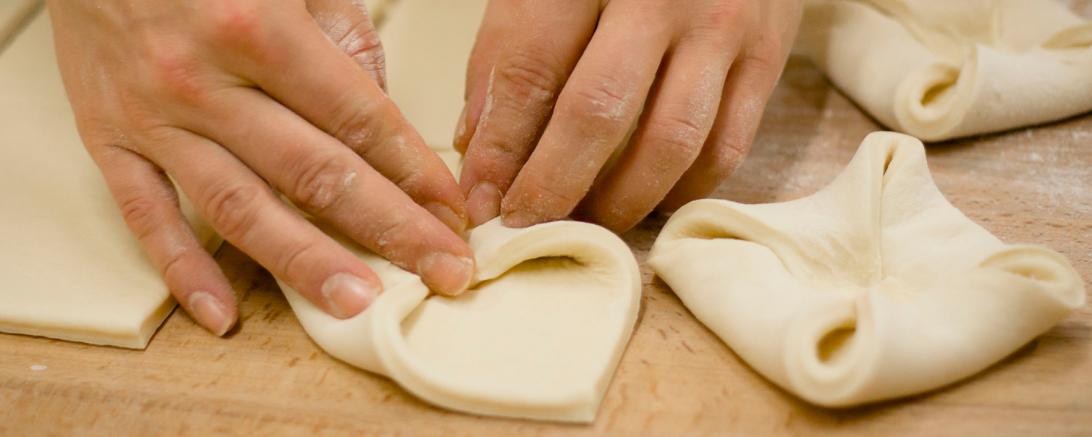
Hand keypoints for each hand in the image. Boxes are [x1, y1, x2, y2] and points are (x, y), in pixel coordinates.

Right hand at [46, 0, 473, 335]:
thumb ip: (343, 39)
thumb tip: (387, 114)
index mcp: (259, 28)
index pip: (360, 120)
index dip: (415, 173)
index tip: (453, 215)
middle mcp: (206, 80)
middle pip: (315, 174)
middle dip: (390, 229)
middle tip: (441, 271)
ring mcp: (156, 118)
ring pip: (240, 207)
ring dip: (305, 261)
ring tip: (358, 302)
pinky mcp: (111, 142)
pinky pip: (148, 217)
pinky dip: (185, 271)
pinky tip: (224, 313)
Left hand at [455, 0, 801, 231]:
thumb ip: (511, 52)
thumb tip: (480, 147)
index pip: (532, 70)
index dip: (501, 147)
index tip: (481, 200)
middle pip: (598, 112)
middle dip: (554, 185)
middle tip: (529, 226)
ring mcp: (722, 25)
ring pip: (669, 142)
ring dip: (620, 200)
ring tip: (586, 223)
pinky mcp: (767, 56)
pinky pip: (724, 147)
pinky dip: (682, 189)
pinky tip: (648, 199)